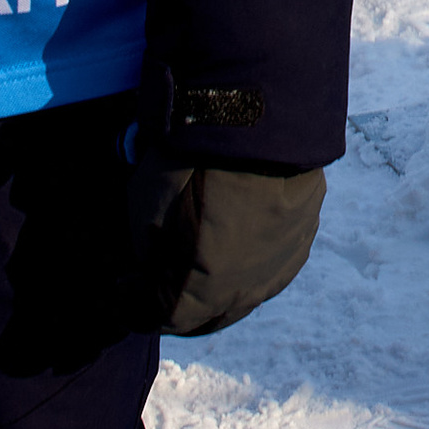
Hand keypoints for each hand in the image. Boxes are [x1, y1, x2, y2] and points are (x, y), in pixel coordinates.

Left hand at [129, 152, 326, 337]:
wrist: (256, 110)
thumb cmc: (190, 160)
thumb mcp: (145, 210)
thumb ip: (151, 254)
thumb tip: (152, 267)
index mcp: (203, 290)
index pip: (163, 318)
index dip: (136, 305)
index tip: (124, 285)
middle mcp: (247, 288)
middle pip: (208, 317)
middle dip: (178, 304)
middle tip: (158, 280)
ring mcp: (282, 260)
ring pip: (246, 294)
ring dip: (218, 287)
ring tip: (199, 261)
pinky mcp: (304, 231)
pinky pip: (275, 264)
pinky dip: (252, 262)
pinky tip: (239, 242)